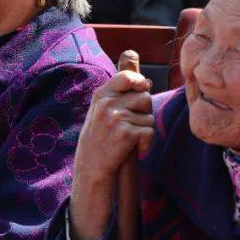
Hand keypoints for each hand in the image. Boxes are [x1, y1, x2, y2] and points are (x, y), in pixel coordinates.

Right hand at [69, 68, 152, 239]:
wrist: (91, 168)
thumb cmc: (100, 138)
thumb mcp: (103, 109)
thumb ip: (120, 89)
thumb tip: (142, 71)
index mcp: (102, 94)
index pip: (128, 77)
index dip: (139, 84)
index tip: (139, 94)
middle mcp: (107, 102)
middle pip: (145, 96)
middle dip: (144, 112)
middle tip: (130, 126)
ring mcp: (115, 117)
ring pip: (148, 115)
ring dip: (145, 129)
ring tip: (130, 138)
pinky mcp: (124, 134)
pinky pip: (148, 132)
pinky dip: (146, 144)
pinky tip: (136, 151)